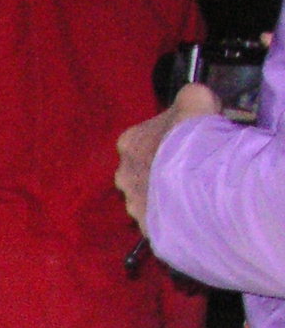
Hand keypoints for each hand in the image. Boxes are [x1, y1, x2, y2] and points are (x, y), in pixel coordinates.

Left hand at [117, 83, 219, 229]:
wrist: (205, 181)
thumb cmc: (195, 136)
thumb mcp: (196, 99)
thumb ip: (188, 99)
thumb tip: (191, 100)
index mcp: (128, 143)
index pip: (143, 137)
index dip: (168, 138)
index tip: (187, 141)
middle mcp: (123, 176)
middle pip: (143, 170)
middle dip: (163, 169)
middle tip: (192, 166)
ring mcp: (134, 206)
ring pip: (151, 198)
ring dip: (169, 194)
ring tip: (196, 190)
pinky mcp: (149, 229)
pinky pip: (162, 221)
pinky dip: (177, 216)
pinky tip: (195, 210)